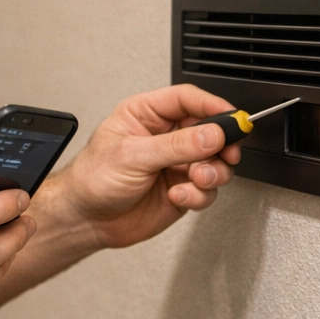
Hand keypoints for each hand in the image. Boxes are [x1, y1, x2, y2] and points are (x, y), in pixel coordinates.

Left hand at [40, 84, 239, 250]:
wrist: (85, 219)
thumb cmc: (92, 179)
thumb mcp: (132, 156)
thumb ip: (176, 145)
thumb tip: (213, 134)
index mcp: (146, 114)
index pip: (188, 99)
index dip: (214, 106)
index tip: (233, 119)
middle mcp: (164, 136)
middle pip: (210, 129)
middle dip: (221, 144)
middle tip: (225, 154)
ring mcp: (175, 163)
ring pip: (215, 161)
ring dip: (212, 172)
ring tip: (196, 178)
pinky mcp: (182, 189)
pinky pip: (207, 190)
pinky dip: (199, 195)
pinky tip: (179, 196)